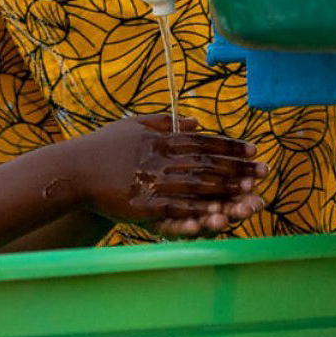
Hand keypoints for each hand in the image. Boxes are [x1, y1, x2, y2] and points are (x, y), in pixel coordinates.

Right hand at [66, 114, 266, 231]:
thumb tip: (195, 120)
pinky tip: (218, 216)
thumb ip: (164, 121)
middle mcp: (159, 158)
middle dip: (238, 169)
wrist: (71, 170)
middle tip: (264, 174)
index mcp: (160, 139)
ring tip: (250, 195)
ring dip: (226, 191)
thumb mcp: (132, 125)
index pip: (204, 141)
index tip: (255, 150)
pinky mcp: (142, 204)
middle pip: (207, 163)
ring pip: (197, 186)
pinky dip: (198, 212)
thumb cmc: (101, 147)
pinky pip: (175, 209)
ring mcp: (151, 182)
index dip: (231, 146)